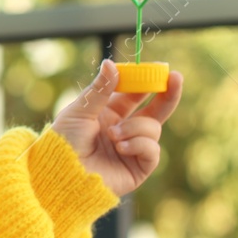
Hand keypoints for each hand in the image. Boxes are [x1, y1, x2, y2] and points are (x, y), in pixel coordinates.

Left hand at [48, 58, 183, 196]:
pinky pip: (152, 150)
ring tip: (113, 135)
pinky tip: (121, 148)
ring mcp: (132, 149)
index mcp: (108, 114)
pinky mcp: (138, 168)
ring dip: (135, 127)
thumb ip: (100, 89)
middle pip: (154, 110)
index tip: (158, 68)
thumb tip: (111, 63)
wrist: (61, 174)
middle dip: (167, 94)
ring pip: (152, 128)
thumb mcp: (80, 110)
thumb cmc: (63, 142)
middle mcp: (123, 129)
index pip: (134, 94)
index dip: (145, 81)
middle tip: (176, 78)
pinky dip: (139, 144)